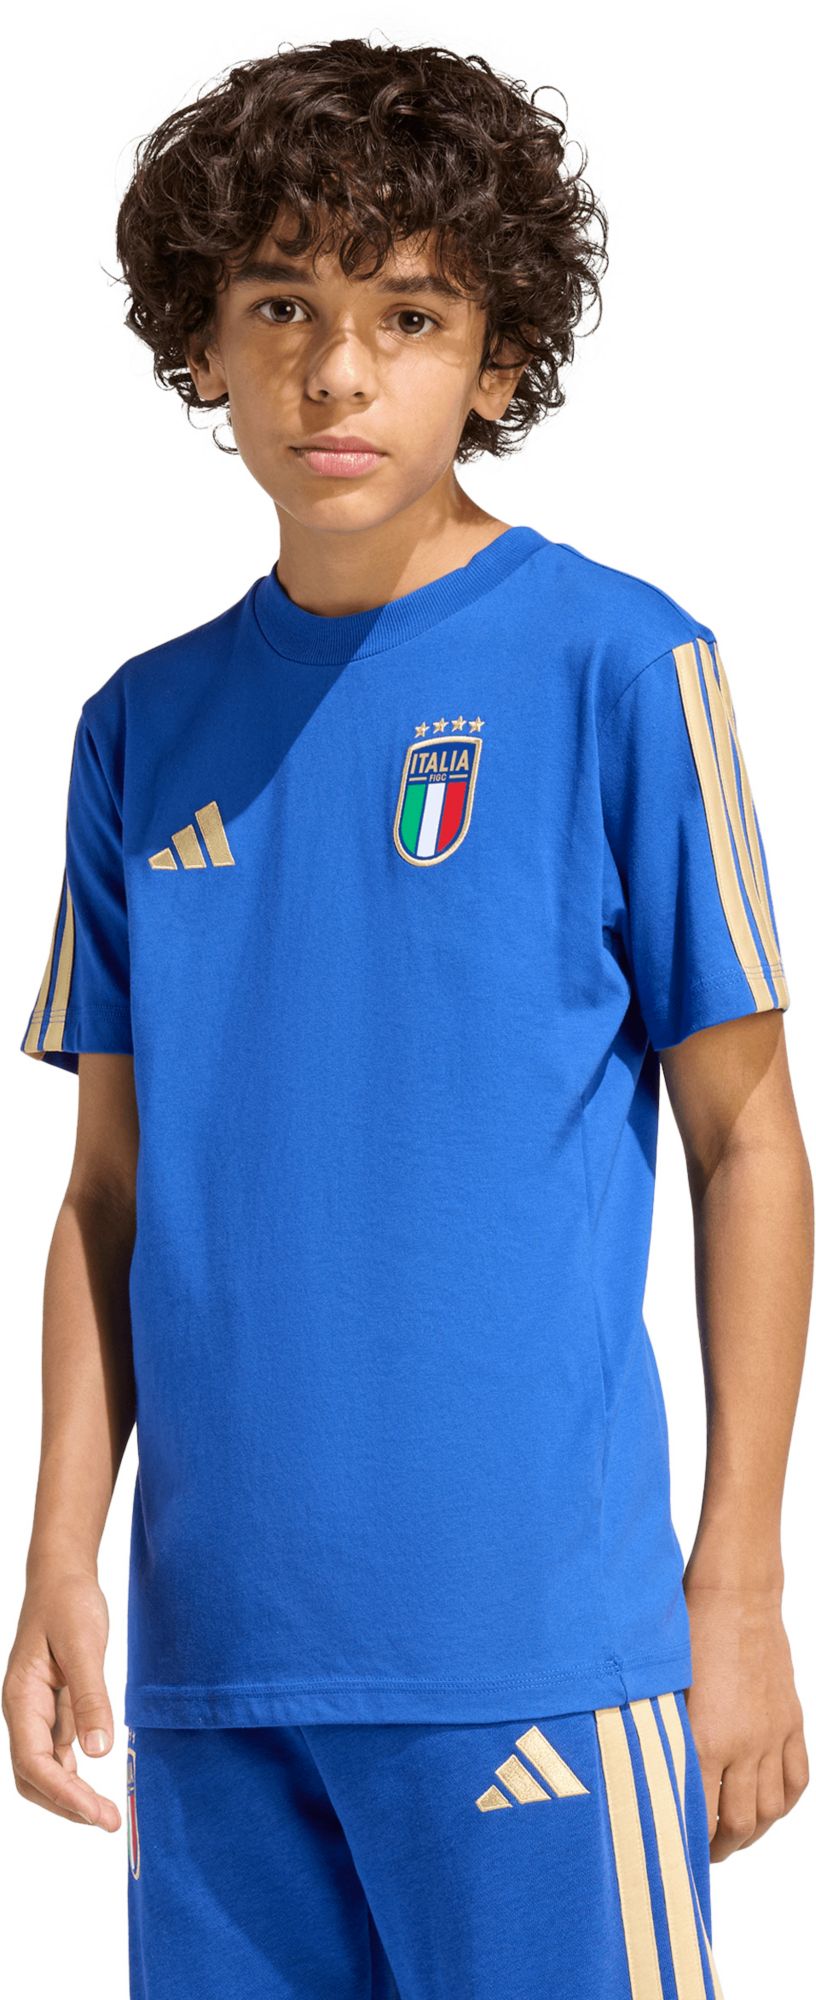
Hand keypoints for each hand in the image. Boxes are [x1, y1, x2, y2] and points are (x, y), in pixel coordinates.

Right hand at [2, 1565, 120, 1830]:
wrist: (62, 1575)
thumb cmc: (68, 1603)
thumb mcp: (84, 1645)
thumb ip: (90, 1697)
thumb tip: (98, 1751)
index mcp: (22, 1698)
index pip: (33, 1762)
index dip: (63, 1793)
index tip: (95, 1812)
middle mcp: (24, 1710)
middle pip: (33, 1776)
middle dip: (66, 1804)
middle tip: (108, 1820)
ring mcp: (37, 1711)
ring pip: (45, 1768)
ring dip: (71, 1794)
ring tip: (106, 1813)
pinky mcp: (54, 1706)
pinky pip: (58, 1750)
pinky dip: (74, 1773)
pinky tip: (94, 1784)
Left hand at [683, 1573, 808, 1861]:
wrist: (735, 1596)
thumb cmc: (686, 1632)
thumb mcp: (664, 1687)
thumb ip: (664, 1736)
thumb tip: (649, 1776)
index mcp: (705, 1738)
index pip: (700, 1814)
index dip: (689, 1841)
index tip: (676, 1848)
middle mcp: (744, 1744)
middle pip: (740, 1822)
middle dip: (722, 1847)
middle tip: (705, 1854)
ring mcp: (772, 1734)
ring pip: (771, 1809)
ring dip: (753, 1832)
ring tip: (734, 1836)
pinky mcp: (790, 1721)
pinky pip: (796, 1778)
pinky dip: (783, 1802)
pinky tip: (767, 1808)